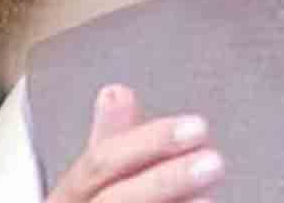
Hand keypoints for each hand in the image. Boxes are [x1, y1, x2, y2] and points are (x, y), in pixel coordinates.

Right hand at [45, 84, 223, 201]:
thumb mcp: (97, 181)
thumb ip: (111, 141)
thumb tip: (116, 91)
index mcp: (68, 196)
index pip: (101, 162)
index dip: (149, 142)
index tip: (199, 126)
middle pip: (116, 202)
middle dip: (166, 180)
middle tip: (216, 161)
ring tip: (213, 200)